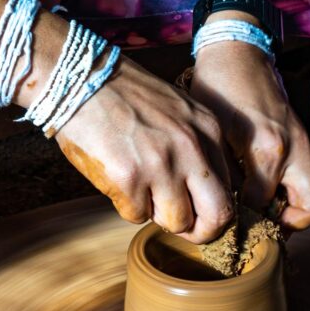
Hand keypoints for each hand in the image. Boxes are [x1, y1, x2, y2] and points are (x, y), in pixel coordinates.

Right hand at [56, 58, 233, 243]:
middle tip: (184, 230)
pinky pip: (137, 215)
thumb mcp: (177, 110)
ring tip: (140, 189)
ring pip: (176, 222)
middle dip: (202, 232)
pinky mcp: (129, 179)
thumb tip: (202, 193)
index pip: (230, 189)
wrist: (79, 78)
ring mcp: (161, 165)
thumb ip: (196, 146)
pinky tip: (116, 177)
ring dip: (157, 214)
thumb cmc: (124, 96)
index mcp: (208, 130)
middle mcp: (191, 148)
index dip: (213, 210)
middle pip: (218, 215)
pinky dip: (126, 205)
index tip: (197, 213)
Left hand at [190, 35, 309, 230]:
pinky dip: (288, 191)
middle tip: (258, 225)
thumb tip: (223, 210)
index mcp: (267, 149)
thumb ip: (221, 174)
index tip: (228, 221)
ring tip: (259, 211)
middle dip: (288, 225)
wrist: (238, 51)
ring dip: (290, 210)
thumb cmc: (216, 88)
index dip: (244, 219)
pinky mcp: (303, 138)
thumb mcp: (210, 134)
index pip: (262, 207)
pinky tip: (261, 189)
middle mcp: (292, 150)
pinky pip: (305, 179)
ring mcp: (302, 144)